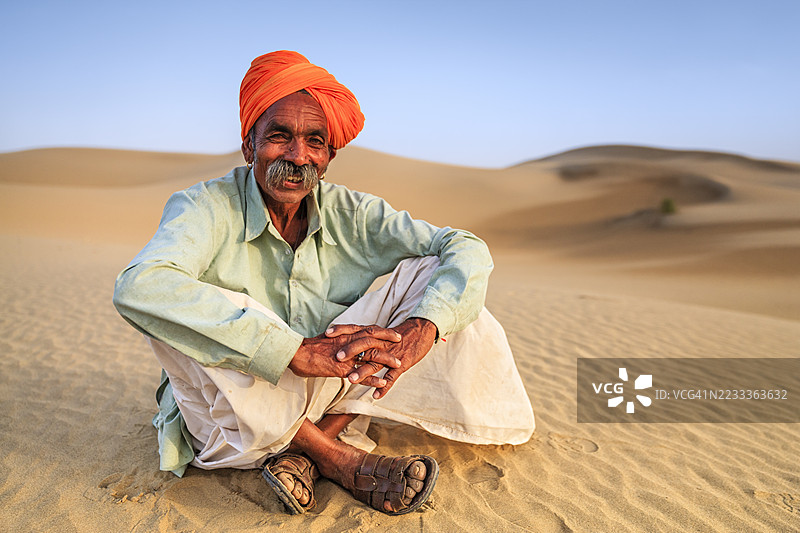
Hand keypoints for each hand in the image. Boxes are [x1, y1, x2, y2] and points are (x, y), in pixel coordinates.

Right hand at [288, 325, 402, 387]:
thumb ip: (339, 341)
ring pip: (370, 355)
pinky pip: (360, 374)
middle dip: (389, 341)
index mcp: (344, 334)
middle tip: (402, 343)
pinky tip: (382, 383)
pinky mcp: (340, 369)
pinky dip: (372, 379)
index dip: (383, 331)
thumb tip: (345, 342)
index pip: (368, 329)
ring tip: (397, 365)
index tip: (394, 333)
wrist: (295, 354)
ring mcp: (345, 356)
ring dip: (386, 360)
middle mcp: (347, 342)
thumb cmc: (308, 348)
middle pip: (374, 339)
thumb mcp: (327, 340)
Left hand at [326, 318, 437, 398]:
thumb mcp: (381, 333)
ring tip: (350, 380)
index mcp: (375, 335)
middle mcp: (382, 343)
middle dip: (350, 351)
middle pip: (364, 345)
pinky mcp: (402, 364)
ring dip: (363, 372)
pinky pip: (392, 377)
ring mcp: (391, 354)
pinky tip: (376, 397)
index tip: (327, 333)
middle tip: (336, 358)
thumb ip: (366, 338)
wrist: (422, 331)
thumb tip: (349, 341)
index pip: (356, 330)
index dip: (342, 330)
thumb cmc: (400, 334)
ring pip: (376, 363)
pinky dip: (384, 387)